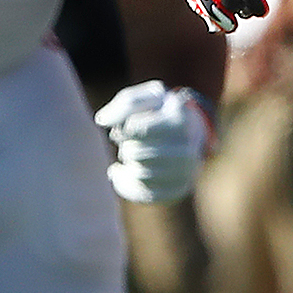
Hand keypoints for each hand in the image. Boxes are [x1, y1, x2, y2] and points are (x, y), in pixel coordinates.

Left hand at [95, 82, 214, 202]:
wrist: (191, 131)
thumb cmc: (162, 112)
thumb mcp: (148, 98)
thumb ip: (125, 104)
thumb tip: (101, 120)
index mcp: (180, 119)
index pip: (136, 129)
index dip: (124, 130)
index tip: (128, 128)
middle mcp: (189, 147)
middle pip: (136, 154)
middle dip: (127, 148)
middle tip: (132, 144)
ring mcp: (188, 171)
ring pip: (141, 176)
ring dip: (128, 166)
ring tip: (131, 158)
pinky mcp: (181, 188)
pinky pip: (147, 195)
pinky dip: (129, 186)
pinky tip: (126, 174)